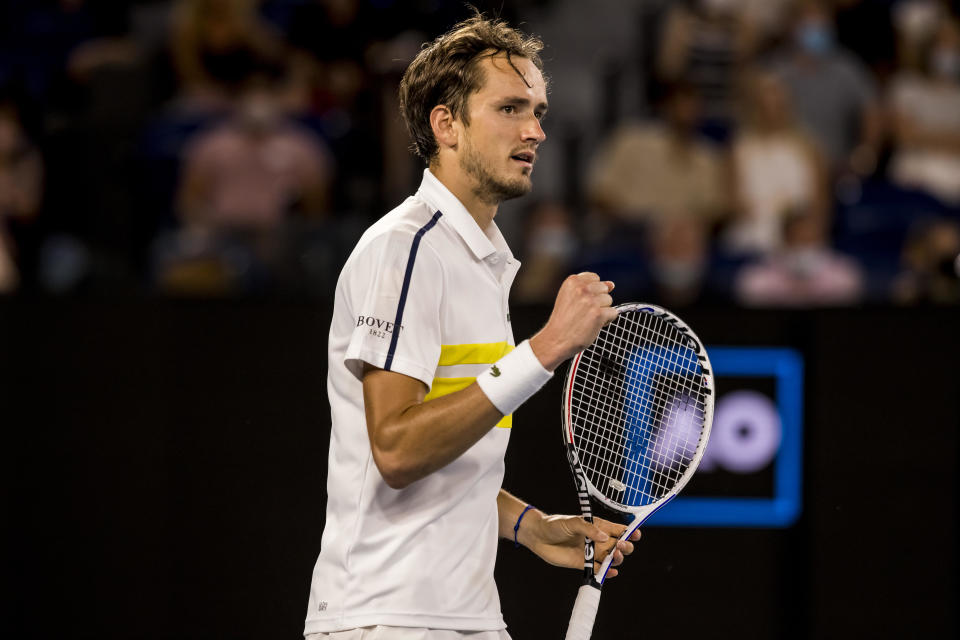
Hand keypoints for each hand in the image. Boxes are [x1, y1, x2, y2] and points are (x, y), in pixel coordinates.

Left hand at [521, 513, 640, 578]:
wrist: (539, 536)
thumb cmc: (555, 524)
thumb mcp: (572, 522)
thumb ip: (589, 529)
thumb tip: (605, 537)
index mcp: (598, 526)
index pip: (619, 530)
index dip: (630, 532)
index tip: (635, 535)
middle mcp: (598, 540)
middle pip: (619, 546)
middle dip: (625, 547)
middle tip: (619, 546)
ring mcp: (592, 553)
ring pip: (611, 559)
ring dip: (617, 559)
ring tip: (614, 556)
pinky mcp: (583, 564)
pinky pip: (599, 570)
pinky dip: (607, 572)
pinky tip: (611, 572)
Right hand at [530, 272, 616, 370]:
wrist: (555, 340)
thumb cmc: (564, 321)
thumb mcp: (571, 298)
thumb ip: (590, 288)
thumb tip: (612, 284)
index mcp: (572, 281)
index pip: (595, 278)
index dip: (592, 292)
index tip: (580, 303)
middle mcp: (581, 288)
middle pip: (604, 289)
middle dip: (598, 301)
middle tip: (583, 313)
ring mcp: (590, 301)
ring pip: (609, 301)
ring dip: (602, 311)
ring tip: (587, 319)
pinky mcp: (598, 314)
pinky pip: (613, 313)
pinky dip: (606, 320)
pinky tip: (593, 325)